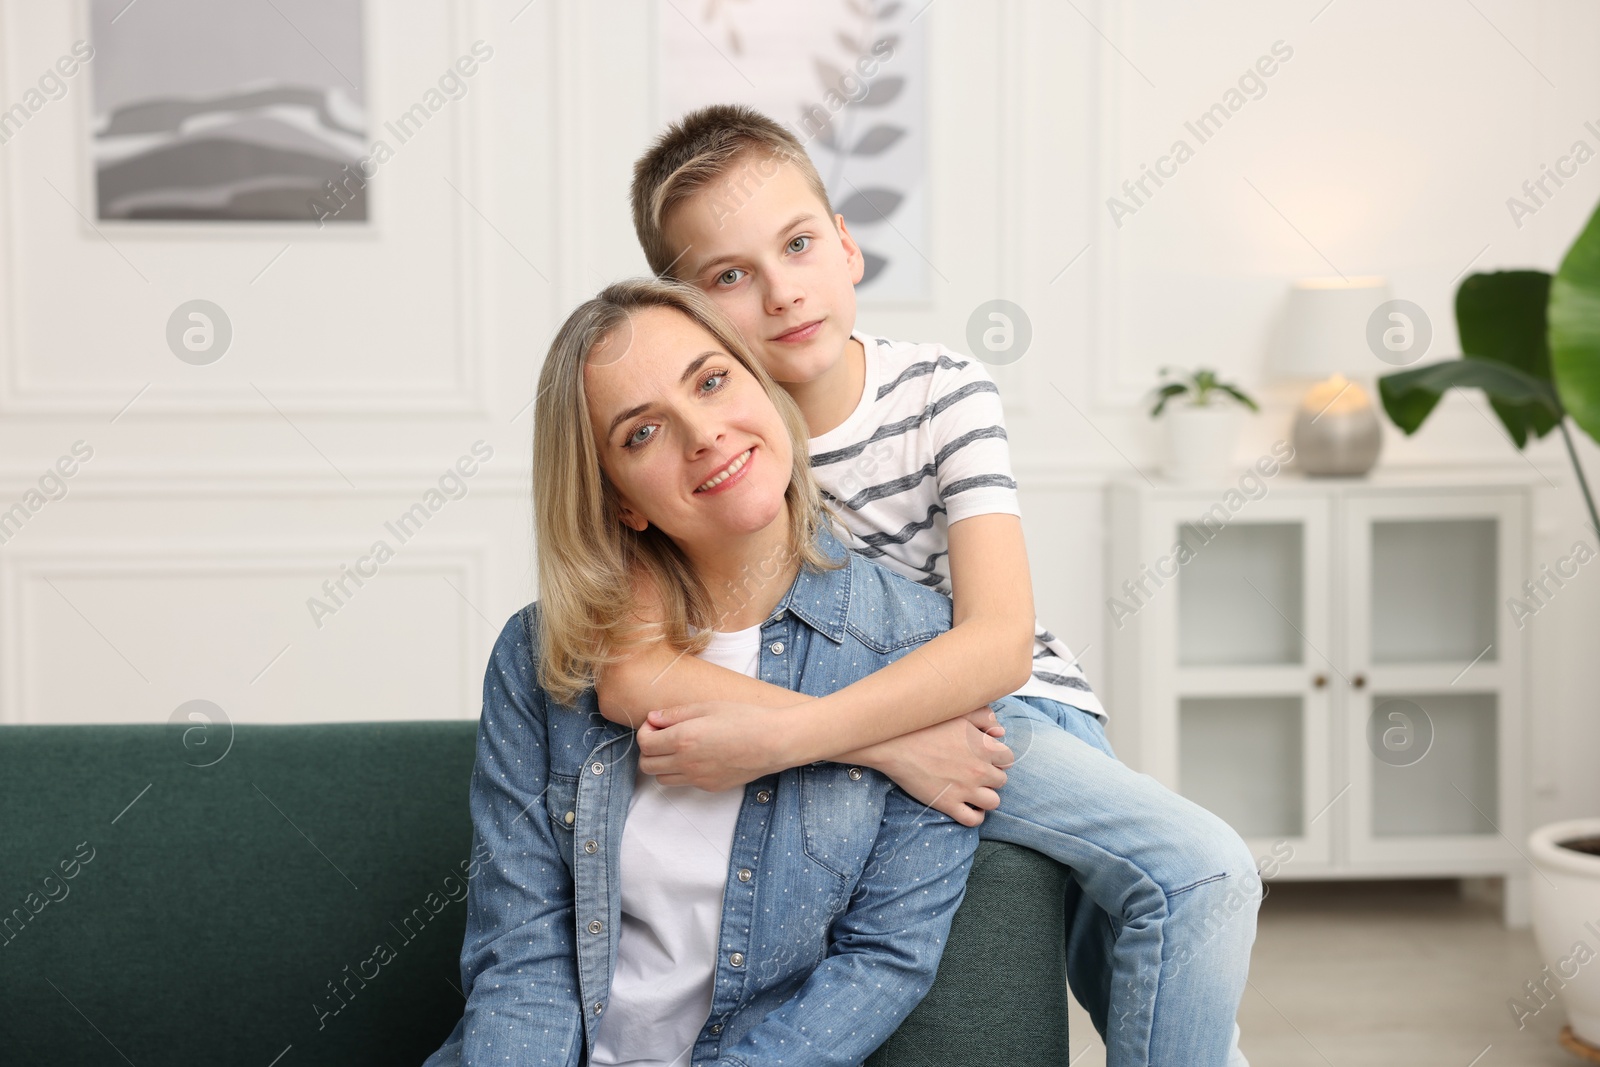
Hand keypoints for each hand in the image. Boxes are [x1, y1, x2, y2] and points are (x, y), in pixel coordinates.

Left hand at [637, 701, 779, 790]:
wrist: (773, 742)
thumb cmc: (744, 719)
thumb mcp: (708, 707)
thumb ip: (676, 714)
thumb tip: (653, 718)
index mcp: (683, 739)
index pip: (644, 743)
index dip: (645, 731)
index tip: (656, 723)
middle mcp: (686, 763)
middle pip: (647, 765)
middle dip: (649, 749)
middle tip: (663, 735)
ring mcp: (698, 778)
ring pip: (662, 779)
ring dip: (663, 763)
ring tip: (679, 747)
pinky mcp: (710, 786)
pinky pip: (685, 783)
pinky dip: (682, 771)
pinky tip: (699, 756)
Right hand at [865, 707, 1011, 826]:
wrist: (892, 743)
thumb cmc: (923, 724)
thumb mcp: (957, 713)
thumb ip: (983, 718)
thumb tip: (1000, 731)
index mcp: (984, 747)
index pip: (1008, 758)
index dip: (998, 758)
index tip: (985, 757)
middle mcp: (979, 770)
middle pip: (1001, 781)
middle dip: (992, 777)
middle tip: (976, 772)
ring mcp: (965, 789)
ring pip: (993, 802)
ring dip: (986, 797)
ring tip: (974, 791)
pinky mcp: (948, 804)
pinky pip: (973, 820)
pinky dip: (975, 816)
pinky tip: (968, 807)